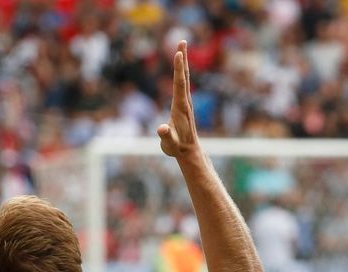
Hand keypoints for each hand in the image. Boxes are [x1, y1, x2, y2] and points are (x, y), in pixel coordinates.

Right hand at [157, 41, 198, 158]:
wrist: (189, 152)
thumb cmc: (177, 148)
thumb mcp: (169, 144)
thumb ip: (165, 136)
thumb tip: (161, 128)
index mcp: (180, 107)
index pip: (179, 84)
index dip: (178, 69)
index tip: (178, 54)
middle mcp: (185, 101)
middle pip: (184, 76)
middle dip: (182, 59)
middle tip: (182, 41)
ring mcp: (185, 102)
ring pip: (185, 79)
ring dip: (183, 63)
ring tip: (181, 48)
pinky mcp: (183, 104)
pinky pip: (183, 84)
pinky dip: (181, 72)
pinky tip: (181, 67)